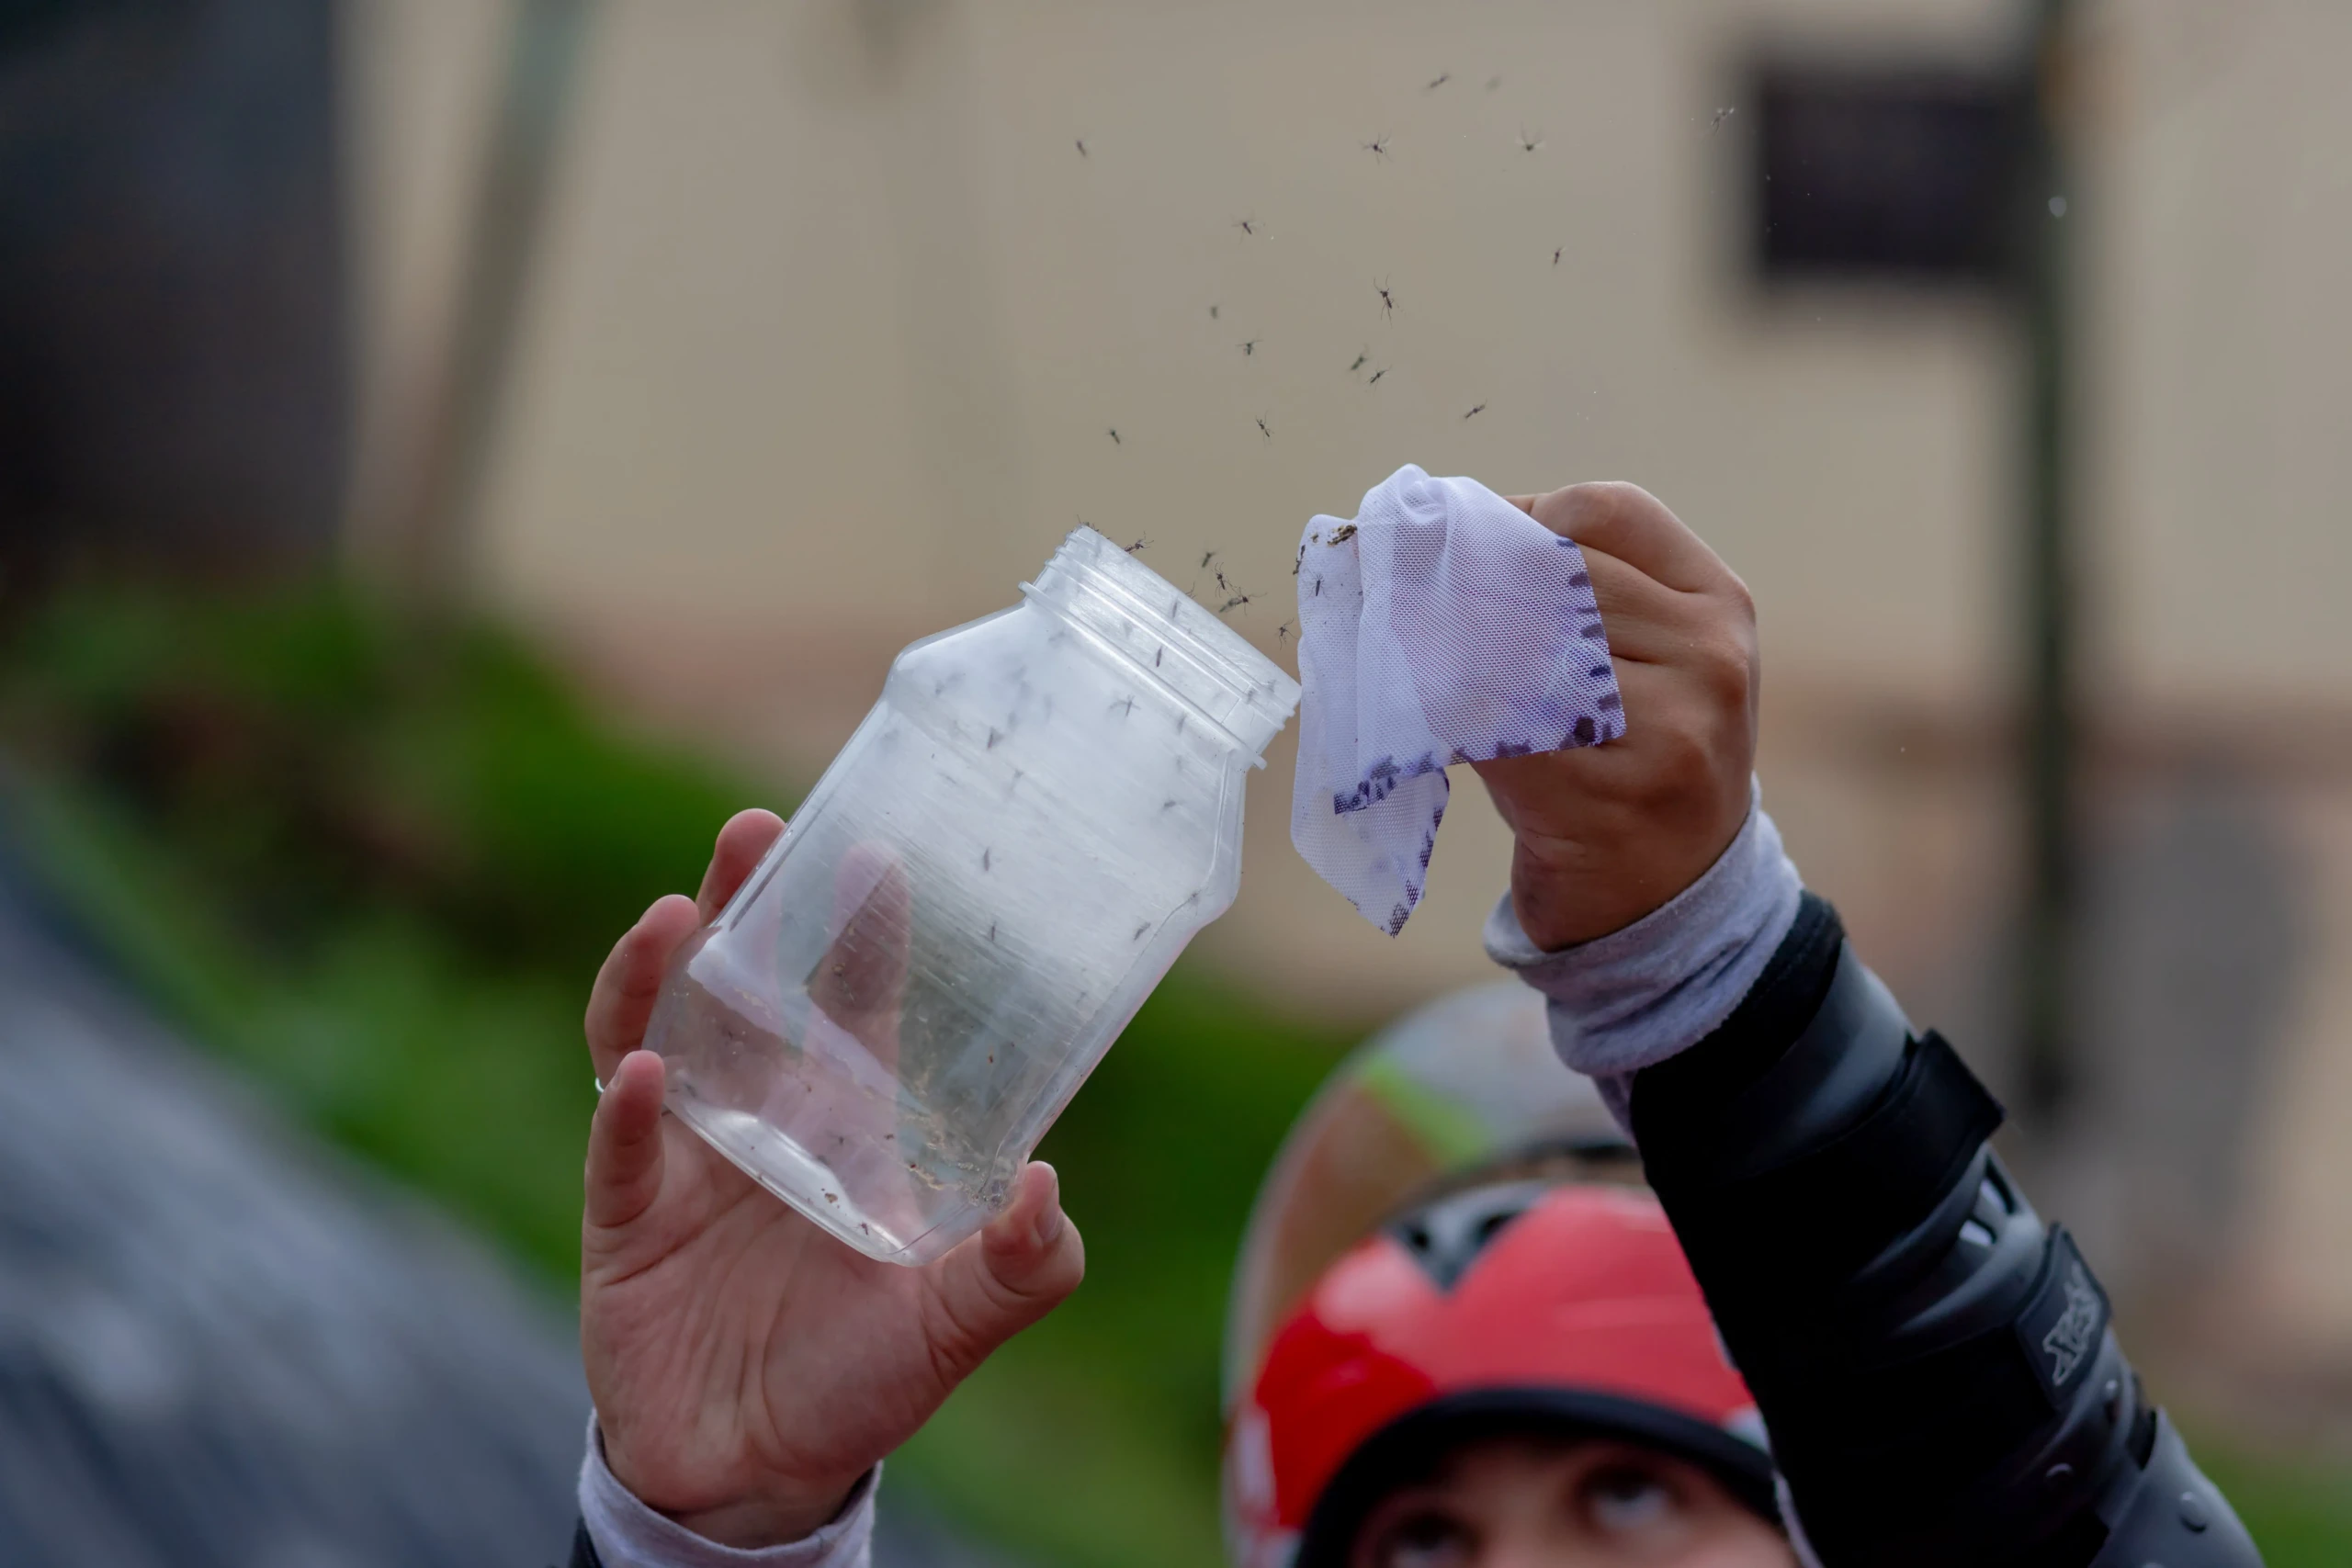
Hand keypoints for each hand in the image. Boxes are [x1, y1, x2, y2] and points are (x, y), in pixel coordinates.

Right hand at [579, 810, 1084, 1546]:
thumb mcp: (957, 1325)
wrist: (759, 1475)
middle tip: (754, 830)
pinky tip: (647, 1071)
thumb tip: (1046, 1184)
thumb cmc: (864, 1379)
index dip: (860, 931)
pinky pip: (624, 1148)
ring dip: (662, 975)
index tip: (875, 855)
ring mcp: (688, 1159)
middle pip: (745, 986)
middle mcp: (763, 1117)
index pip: (853, 1001)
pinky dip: (630, 1109)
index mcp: (844, 1121)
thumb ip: (1020, 1266)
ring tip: (675, 916)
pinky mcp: (628, 1218)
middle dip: (746, 904)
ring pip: (663, 1035)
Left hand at [1471, 482, 1757, 951]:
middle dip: (1471, 583)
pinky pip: (1499, 727)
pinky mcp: (1611, 797)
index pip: (1607, 510)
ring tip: (1427, 671)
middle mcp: (1711, 655)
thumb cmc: (1630, 755)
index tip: (1469, 547)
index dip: (1523, 515)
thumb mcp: (1647, 655)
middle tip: (1410, 605)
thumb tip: (1442, 529)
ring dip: (1454, 651)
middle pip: (1553, 571)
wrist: (1667, 896)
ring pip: (1520, 645)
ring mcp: (1671, 728)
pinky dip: (1453, 721)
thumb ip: (1576, 588)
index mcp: (1719, 602)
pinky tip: (1440, 731)